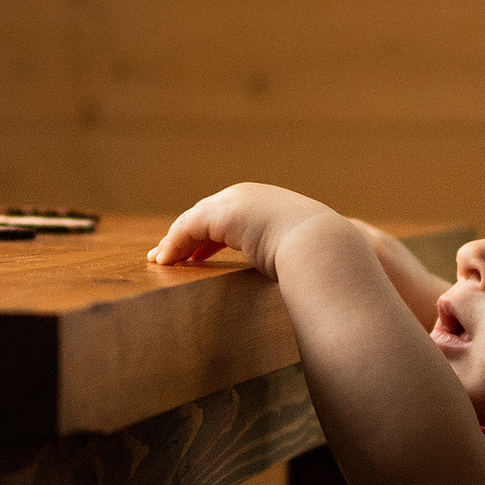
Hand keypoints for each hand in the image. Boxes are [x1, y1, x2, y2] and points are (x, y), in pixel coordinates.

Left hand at [149, 183, 341, 279]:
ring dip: (174, 242)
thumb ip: (293, 263)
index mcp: (271, 205)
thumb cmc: (323, 261)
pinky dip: (173, 244)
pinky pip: (187, 229)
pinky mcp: (222, 214)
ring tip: (160, 261)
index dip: (211, 237)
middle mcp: (251, 197)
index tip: (198, 254)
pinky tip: (164, 262)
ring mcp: (236, 202)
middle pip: (207, 215)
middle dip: (187, 236)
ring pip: (194, 221)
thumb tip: (297, 287)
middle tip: (169, 256)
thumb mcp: (306, 257)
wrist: (324, 248)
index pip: (231, 218)